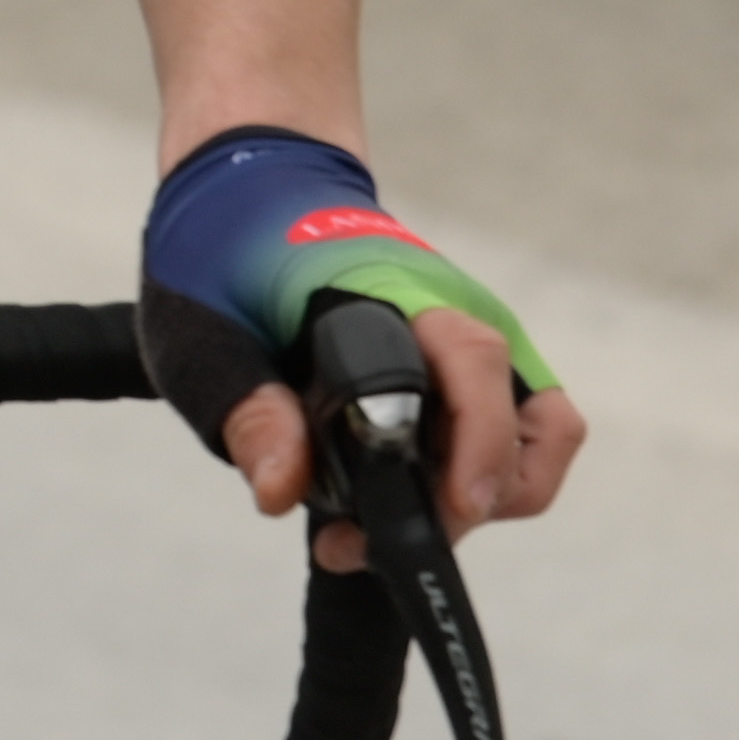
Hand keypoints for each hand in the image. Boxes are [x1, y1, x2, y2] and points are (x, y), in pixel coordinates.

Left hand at [137, 125, 580, 566]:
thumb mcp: (202, 331)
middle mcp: (459, 313)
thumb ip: (244, 405)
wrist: (250, 197)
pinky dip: (476, 480)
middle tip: (362, 542)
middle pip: (525, 424)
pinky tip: (404, 499)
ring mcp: (476, 340)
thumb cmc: (226, 257)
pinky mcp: (471, 369)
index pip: (473, 365)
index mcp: (400, 289)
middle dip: (463, 503)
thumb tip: (281, 488)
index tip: (442, 514)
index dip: (474, 449)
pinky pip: (512, 434)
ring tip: (386, 531)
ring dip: (481, 499)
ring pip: (536, 438)